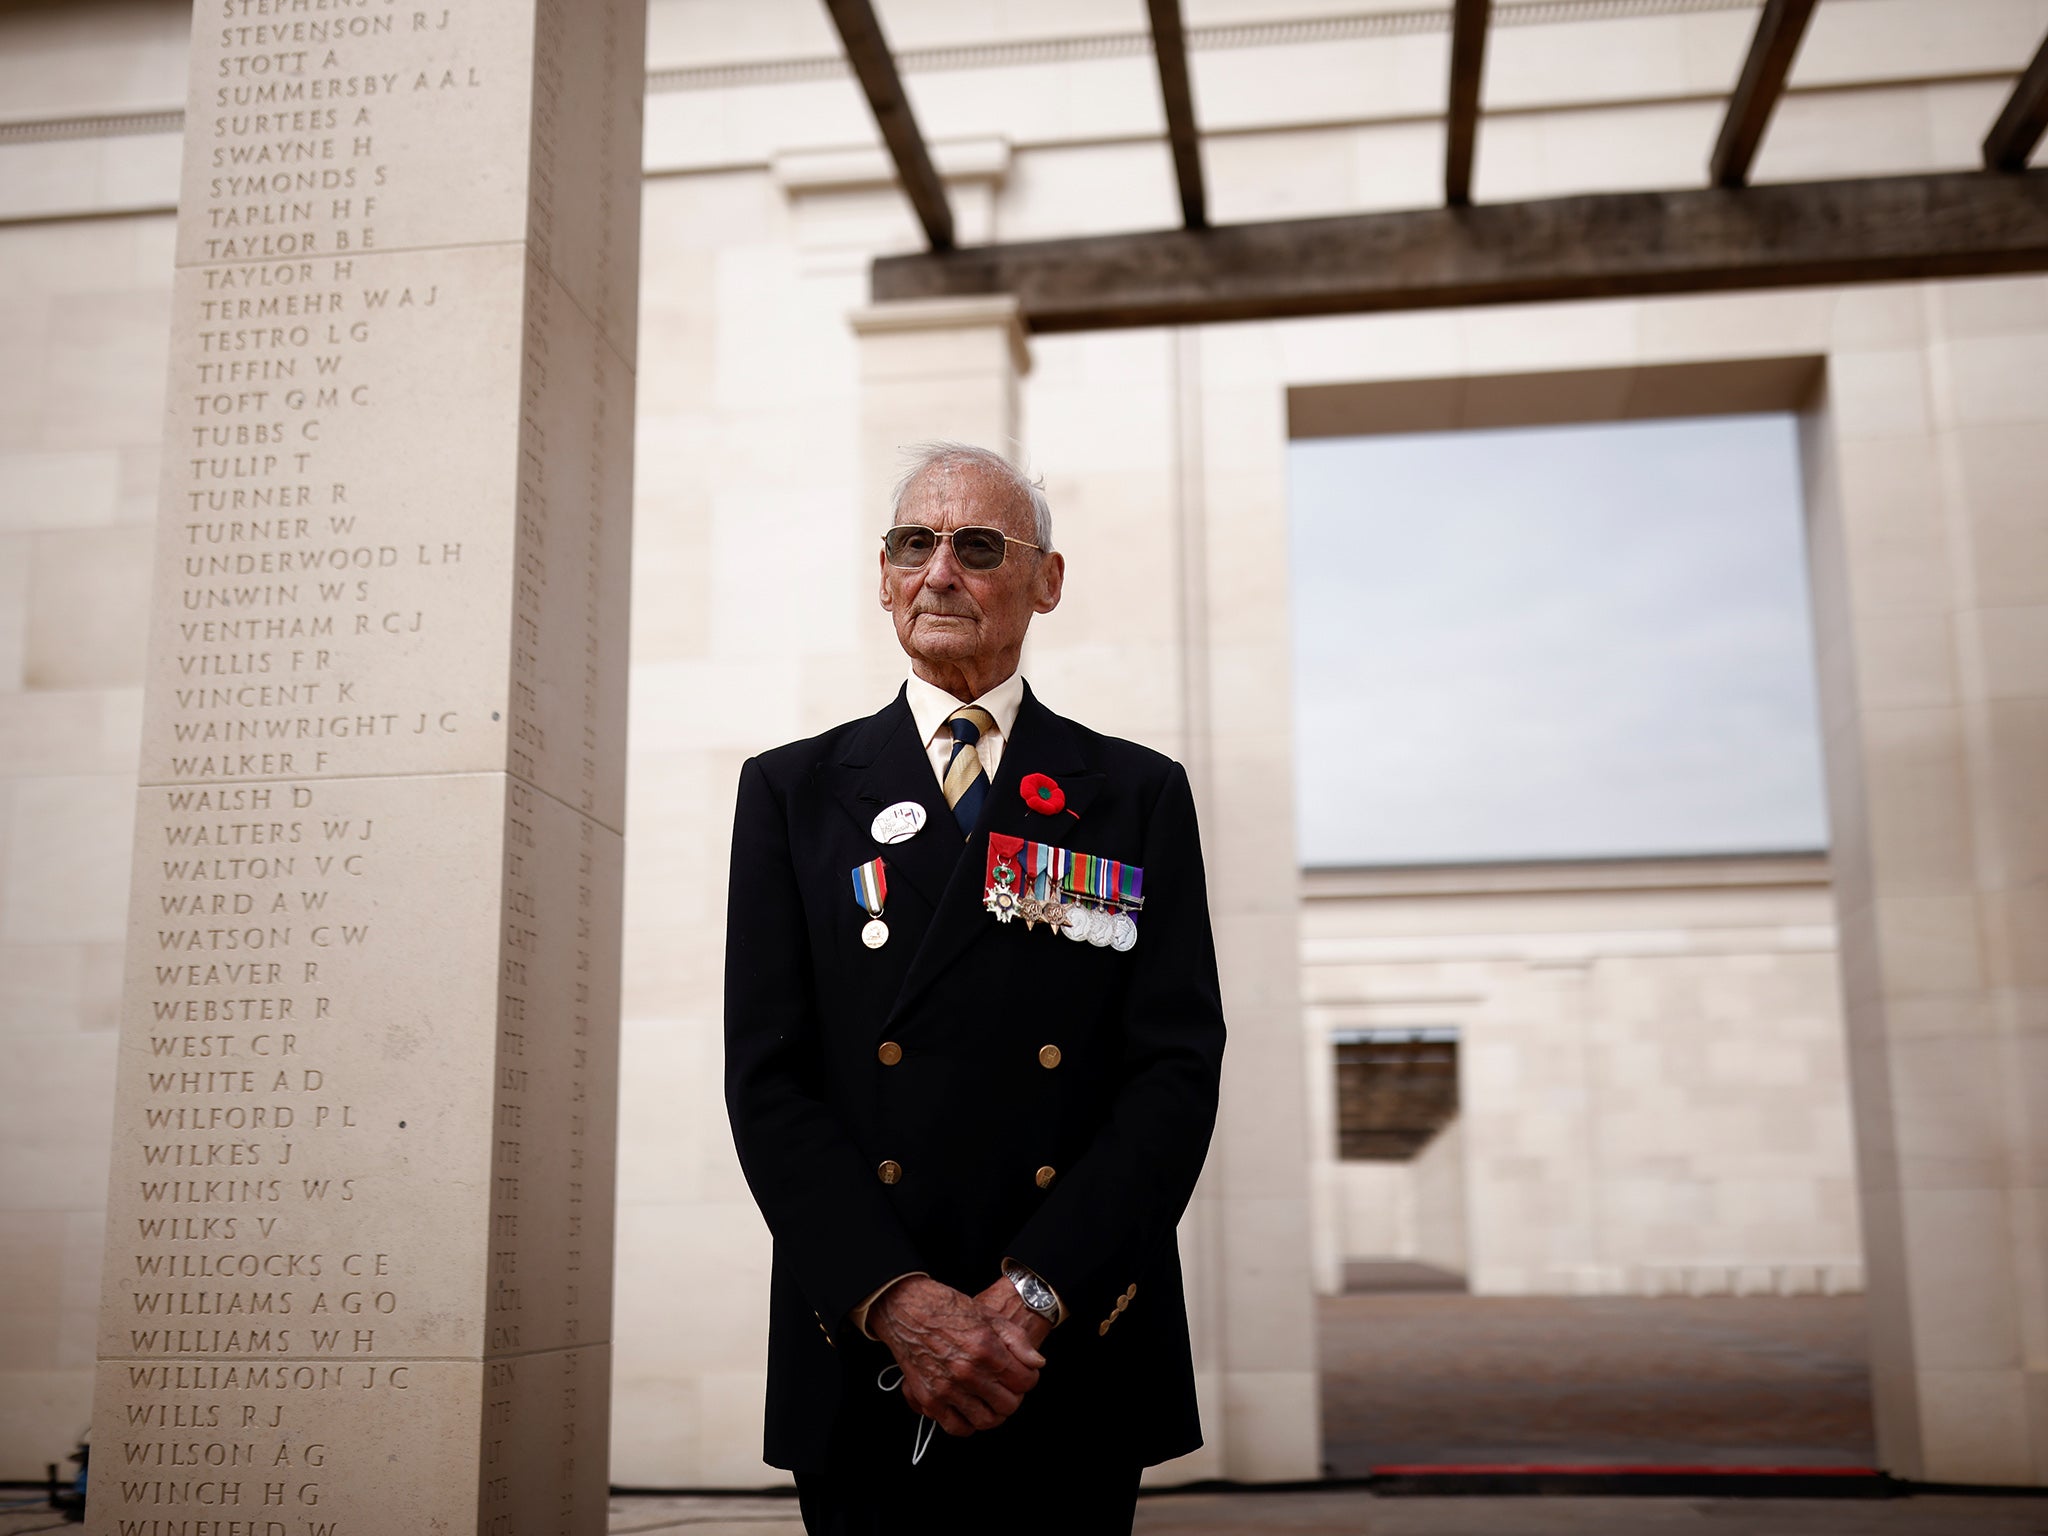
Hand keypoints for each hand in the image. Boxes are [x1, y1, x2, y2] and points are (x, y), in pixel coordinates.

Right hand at [868, 1276, 1044, 1436]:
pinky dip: (968, 1424)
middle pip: (1009, 1405)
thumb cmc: (949, 1309)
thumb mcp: (990, 1315)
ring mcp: (947, 1388)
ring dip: (994, 1413)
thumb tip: (1037, 1363)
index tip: (1022, 1374)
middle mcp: (968, 1372)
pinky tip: (971, 1410)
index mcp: (986, 1349)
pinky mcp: (929, 1398)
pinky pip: (956, 1427)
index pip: (1025, 1382)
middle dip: (1014, 1396)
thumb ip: (1018, 1341)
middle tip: (1007, 1387)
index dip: (1029, 1378)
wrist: (908, 1308)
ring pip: (986, 1421)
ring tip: (991, 1400)